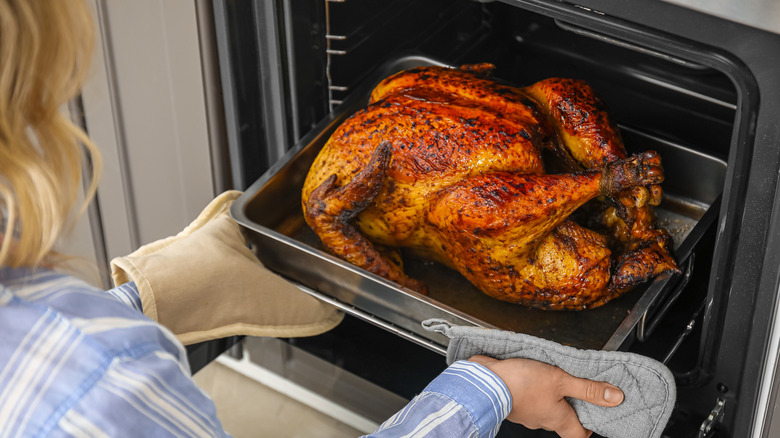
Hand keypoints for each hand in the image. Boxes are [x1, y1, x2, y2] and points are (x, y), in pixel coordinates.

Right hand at [468, 355, 623, 437]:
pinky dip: (529, 389)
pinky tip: (527, 375)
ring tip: (549, 375)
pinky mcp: (510, 402)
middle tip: (574, 387)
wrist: (484, 382)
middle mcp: (541, 420)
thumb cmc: (521, 384)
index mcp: (558, 419)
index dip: (589, 427)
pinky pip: (525, 399)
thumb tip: (615, 398)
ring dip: (547, 395)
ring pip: (542, 408)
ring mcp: (524, 414)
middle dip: (568, 405)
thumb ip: (587, 389)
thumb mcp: (561, 380)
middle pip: (561, 419)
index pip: (579, 434)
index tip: (594, 415)